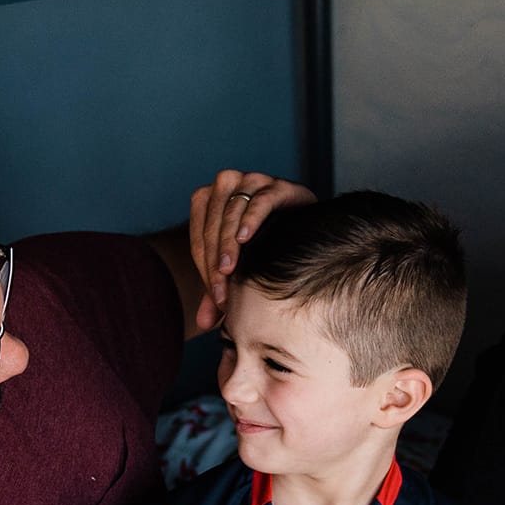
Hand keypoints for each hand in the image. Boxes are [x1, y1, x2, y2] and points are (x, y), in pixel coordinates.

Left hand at [189, 169, 316, 329]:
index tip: (216, 298)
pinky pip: (260, 200)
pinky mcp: (279, 186)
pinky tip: (246, 239)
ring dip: (228, 241)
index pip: (199, 234)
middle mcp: (228, 183)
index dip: (203, 268)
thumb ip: (217, 293)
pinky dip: (250, 218)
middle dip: (214, 259)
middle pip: (213, 221)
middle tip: (222, 291)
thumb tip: (202, 325)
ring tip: (229, 270)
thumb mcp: (237, 270)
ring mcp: (254, 180)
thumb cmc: (263, 248)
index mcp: (210, 198)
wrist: (305, 229)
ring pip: (232, 207)